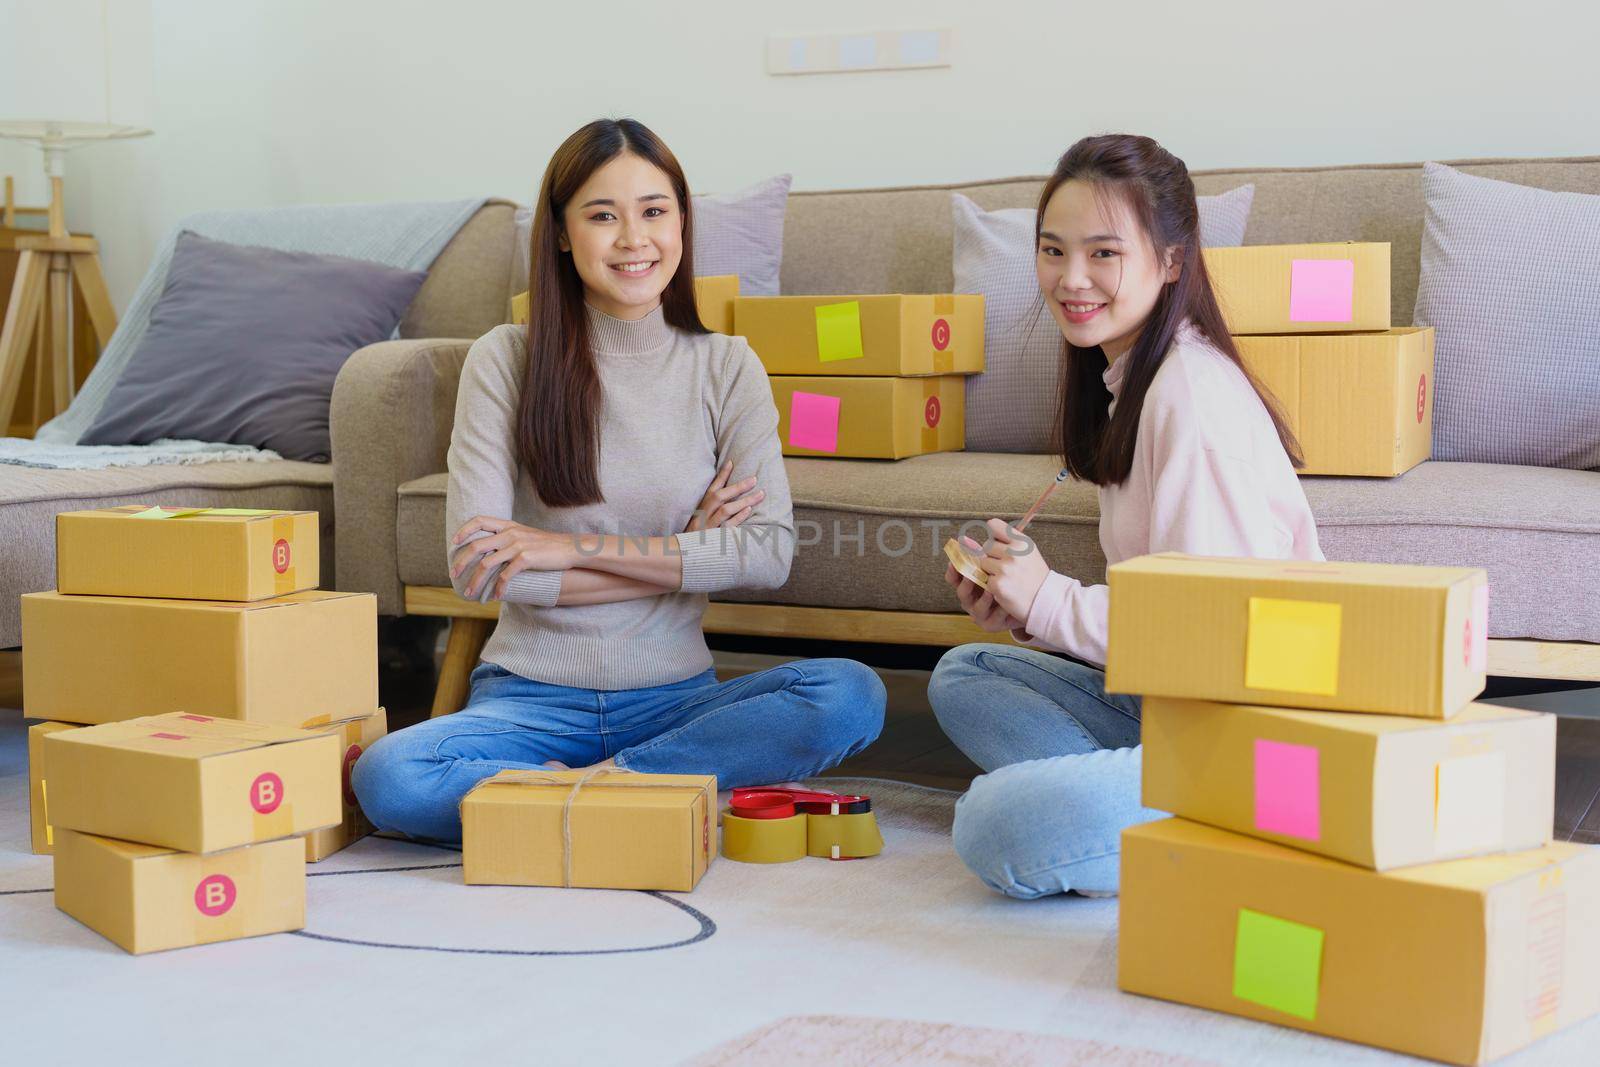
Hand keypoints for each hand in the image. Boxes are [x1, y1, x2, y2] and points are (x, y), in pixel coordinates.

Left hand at [450, 516, 575, 599]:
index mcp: (508, 525)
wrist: (571, 549)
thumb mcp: (526, 535)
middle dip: (461, 563)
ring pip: (487, 565)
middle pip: (476, 546)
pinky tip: (495, 596)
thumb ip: (508, 539)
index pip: (479, 521)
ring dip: (475, 581)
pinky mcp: (526, 559)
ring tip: (470, 593)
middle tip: (454, 575)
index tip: (453, 544)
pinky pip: (505, 576)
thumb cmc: (548, 546)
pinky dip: (497, 588)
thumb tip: (491, 553)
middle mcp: (510, 533)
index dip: (464, 531)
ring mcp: (517, 545)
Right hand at [685, 461, 763, 532]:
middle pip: (719, 496)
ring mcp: (708, 526)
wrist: (684, 553)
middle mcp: (703, 515)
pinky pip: (727, 526)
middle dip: (738, 487)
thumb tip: (726, 489)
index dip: (721, 475)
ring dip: (744, 500)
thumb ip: (712, 505)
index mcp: (701, 507)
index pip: (712, 488)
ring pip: (725, 510)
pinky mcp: (715, 538)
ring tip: (760, 494)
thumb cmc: (697, 534)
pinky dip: (738, 517)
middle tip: (754, 479)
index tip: (731, 462)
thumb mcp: (701, 518)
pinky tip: (749, 510)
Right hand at [945, 545, 1024, 632]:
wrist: (1028, 602)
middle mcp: (970, 598)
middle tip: (972, 574)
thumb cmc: (1011, 579)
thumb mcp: (1003, 561)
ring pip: (974, 607)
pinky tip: (1006, 606)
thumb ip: (993, 548)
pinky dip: (998, 612)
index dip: (953, 570)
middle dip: (966, 583)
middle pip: (961, 592)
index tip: (955, 561)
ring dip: (983, 599)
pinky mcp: (990, 624)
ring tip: (992, 591)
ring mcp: (979, 612)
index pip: (954, 576)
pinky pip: (992, 619)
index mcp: (969, 582)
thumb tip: (989, 523)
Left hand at [975, 517, 1049, 624]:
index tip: (998, 543)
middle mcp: (1013, 552)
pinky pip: (985, 579)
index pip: (994, 525)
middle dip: (992, 556)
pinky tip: (1007, 588)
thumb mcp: (1028, 551)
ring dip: (991, 571)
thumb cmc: (1034, 575)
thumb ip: (1010, 540)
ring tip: (1007, 577)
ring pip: (983, 563)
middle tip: (1006, 566)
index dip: (993, 535)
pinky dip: (993, 585)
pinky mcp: (998, 584)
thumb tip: (983, 530)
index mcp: (1021, 541)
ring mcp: (1005, 568)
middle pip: (986, 546)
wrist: (1045, 600)